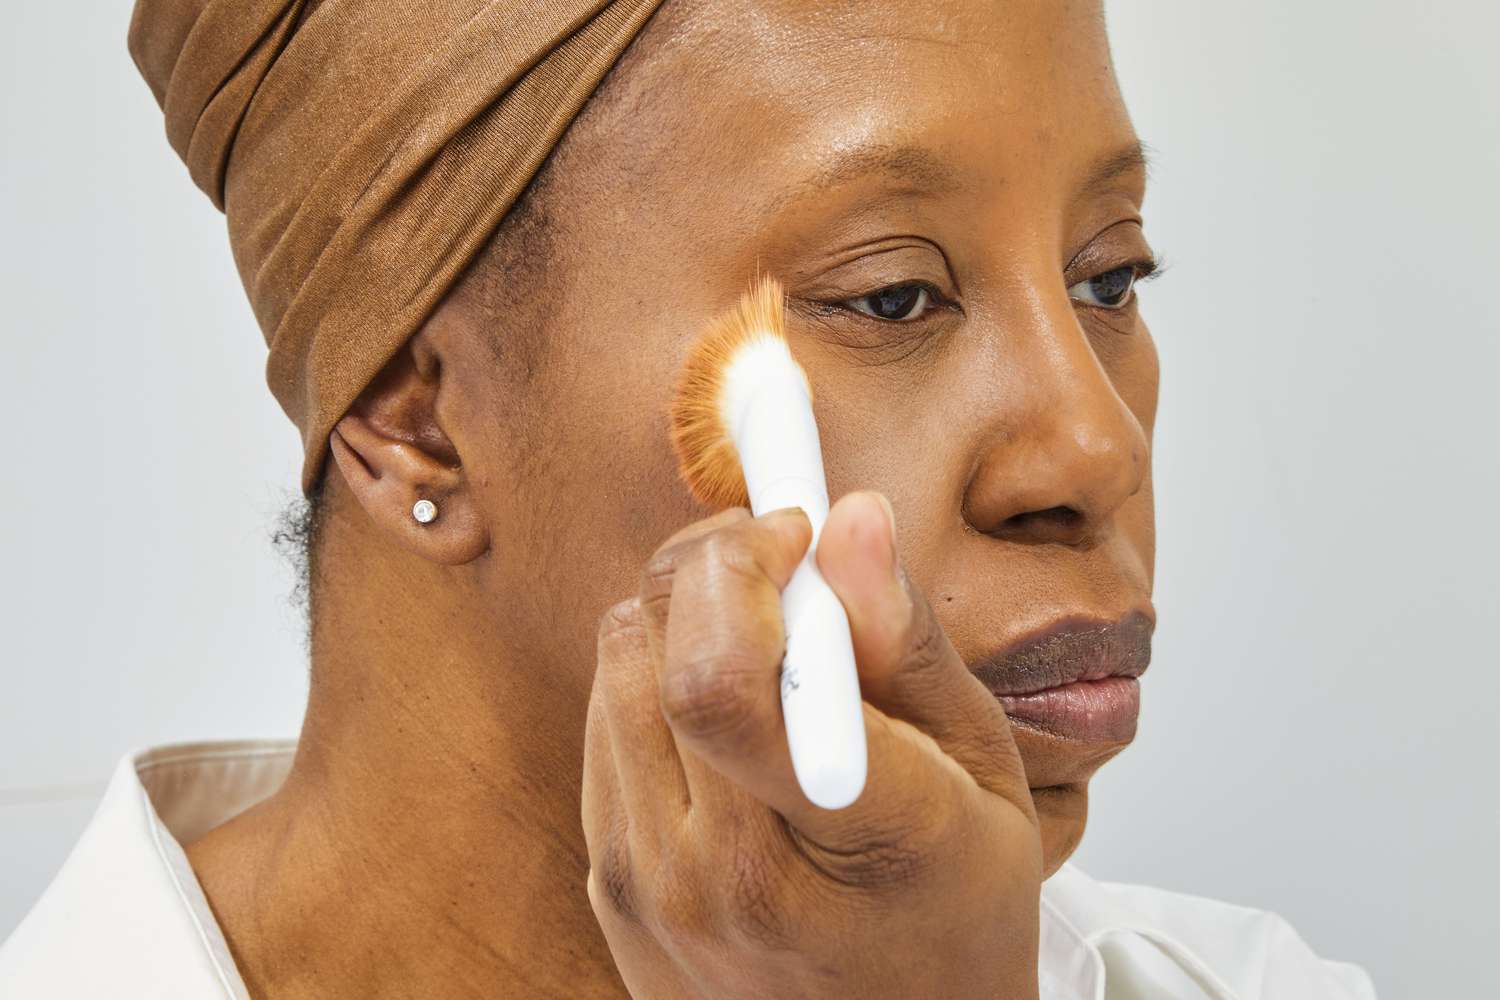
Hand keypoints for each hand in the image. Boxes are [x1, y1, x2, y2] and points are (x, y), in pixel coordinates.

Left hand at [581, 492, 1041, 998]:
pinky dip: (654, 677)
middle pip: (654, 646)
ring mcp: (652, 889)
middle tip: (779, 556)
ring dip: (682, 616)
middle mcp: (724, 875)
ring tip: (762, 641)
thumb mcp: (983, 775)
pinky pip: (601, 721)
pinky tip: (724, 707)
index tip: (795, 533)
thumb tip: (851, 519)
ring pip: (616, 665)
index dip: (738, 569)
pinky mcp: (611, 887)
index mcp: (848, 843)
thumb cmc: (955, 911)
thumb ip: (909, 646)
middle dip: (713, 561)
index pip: (723, 685)